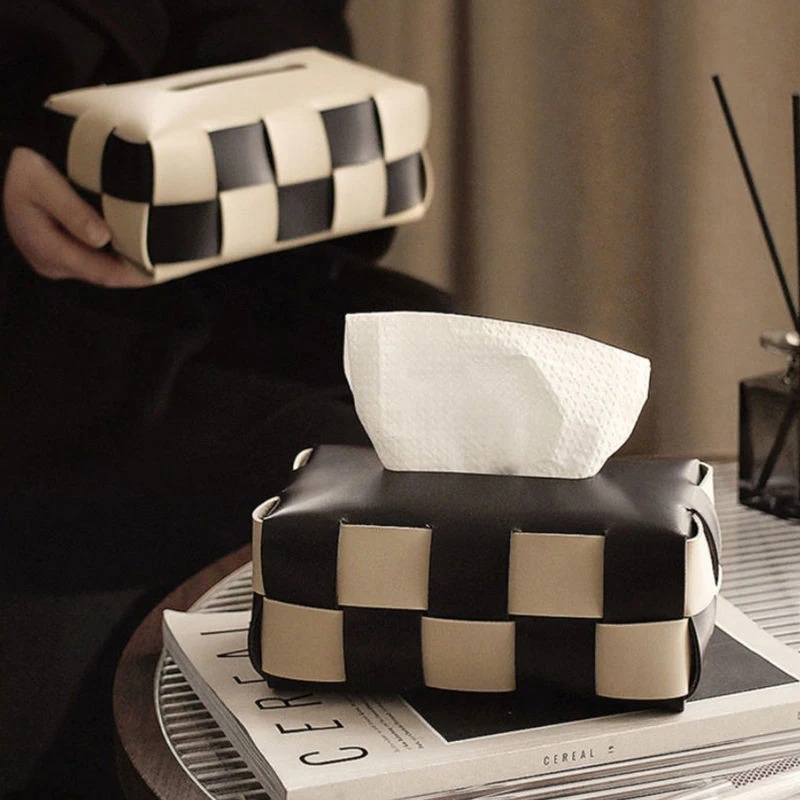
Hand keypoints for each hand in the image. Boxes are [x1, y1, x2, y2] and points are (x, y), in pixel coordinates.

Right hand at [2, 147, 150, 287]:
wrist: (6, 169)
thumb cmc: (23, 171)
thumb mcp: (41, 182)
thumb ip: (72, 210)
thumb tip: (102, 238)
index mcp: (47, 249)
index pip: (100, 272)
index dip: (133, 275)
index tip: (159, 272)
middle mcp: (51, 262)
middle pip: (103, 275)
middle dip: (134, 273)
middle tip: (169, 268)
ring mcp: (55, 260)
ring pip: (99, 269)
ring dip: (127, 266)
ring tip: (159, 261)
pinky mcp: (61, 253)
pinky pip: (93, 260)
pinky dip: (115, 257)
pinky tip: (136, 250)